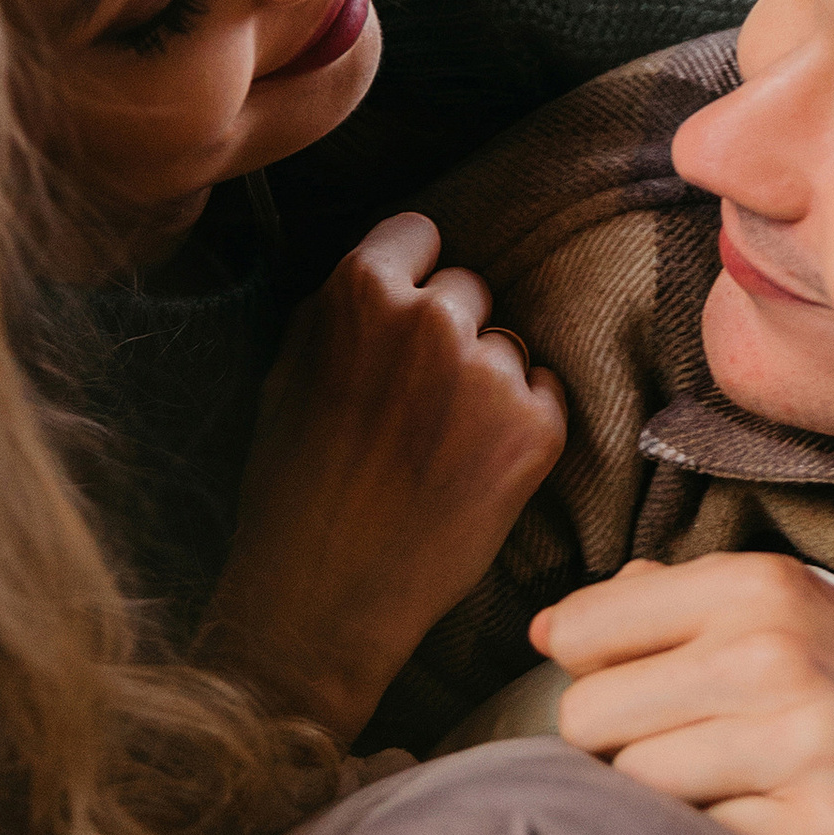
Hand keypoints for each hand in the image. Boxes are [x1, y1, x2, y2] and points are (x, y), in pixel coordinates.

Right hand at [203, 214, 564, 744]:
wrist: (322, 599)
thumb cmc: (294, 489)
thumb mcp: (289, 371)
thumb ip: (343, 309)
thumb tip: (398, 268)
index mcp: (361, 291)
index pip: (420, 235)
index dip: (411, 279)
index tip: (401, 323)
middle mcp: (432, 319)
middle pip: (469, 289)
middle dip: (450, 334)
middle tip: (413, 407)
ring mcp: (489, 373)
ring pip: (508, 346)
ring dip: (487, 384)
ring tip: (436, 450)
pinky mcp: (535, 429)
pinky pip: (544, 395)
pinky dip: (521, 428)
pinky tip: (472, 472)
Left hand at [531, 550, 833, 834]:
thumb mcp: (807, 622)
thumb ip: (686, 607)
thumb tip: (560, 621)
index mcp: (763, 589)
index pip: (585, 628)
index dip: (592, 674)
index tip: (635, 697)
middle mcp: (775, 653)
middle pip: (588, 713)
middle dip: (616, 750)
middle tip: (685, 763)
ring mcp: (797, 743)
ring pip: (632, 783)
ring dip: (664, 808)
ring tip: (730, 804)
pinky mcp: (815, 833)